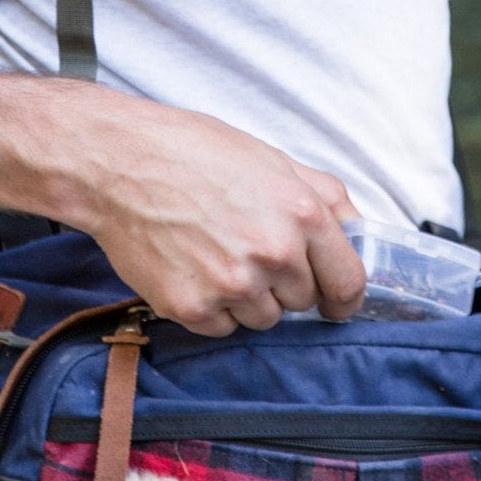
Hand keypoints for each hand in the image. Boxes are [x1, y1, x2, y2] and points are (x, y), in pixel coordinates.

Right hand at [76, 96, 366, 335]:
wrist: (121, 163)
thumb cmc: (196, 152)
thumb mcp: (274, 160)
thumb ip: (325, 198)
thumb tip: (359, 234)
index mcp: (303, 214)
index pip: (348, 283)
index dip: (344, 297)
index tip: (336, 302)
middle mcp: (274, 254)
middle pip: (303, 302)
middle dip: (285, 283)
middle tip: (249, 249)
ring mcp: (233, 285)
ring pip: (264, 319)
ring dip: (249, 297)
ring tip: (216, 253)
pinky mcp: (194, 308)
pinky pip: (223, 328)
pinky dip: (213, 307)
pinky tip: (193, 267)